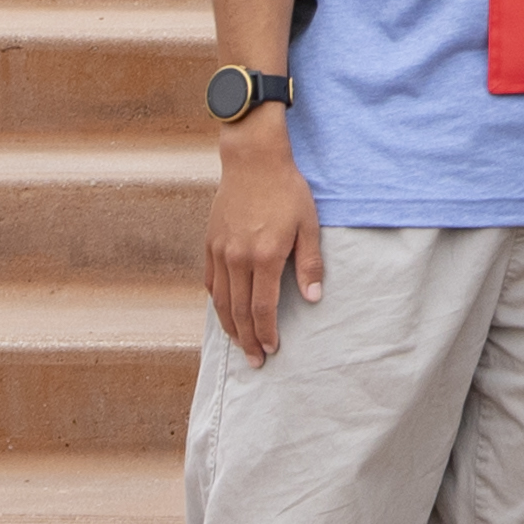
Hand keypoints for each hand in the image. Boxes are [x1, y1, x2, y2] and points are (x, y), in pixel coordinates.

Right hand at [208, 124, 319, 363]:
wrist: (253, 161)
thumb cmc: (287, 191)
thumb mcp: (308, 225)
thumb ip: (310, 263)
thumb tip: (313, 297)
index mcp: (265, 257)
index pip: (262, 308)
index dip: (266, 332)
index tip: (272, 350)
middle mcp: (237, 259)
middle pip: (238, 311)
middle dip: (247, 340)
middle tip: (254, 361)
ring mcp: (220, 252)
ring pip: (221, 301)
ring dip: (229, 326)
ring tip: (239, 343)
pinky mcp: (211, 243)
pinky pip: (211, 282)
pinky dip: (217, 302)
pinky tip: (224, 311)